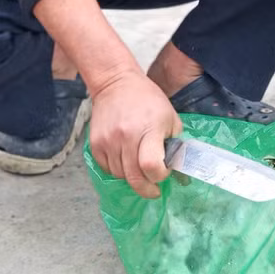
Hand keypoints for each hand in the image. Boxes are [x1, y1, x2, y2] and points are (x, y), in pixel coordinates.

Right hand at [88, 71, 183, 198]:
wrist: (115, 83)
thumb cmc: (147, 99)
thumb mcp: (170, 117)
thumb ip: (176, 144)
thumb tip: (179, 170)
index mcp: (149, 129)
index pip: (151, 166)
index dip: (160, 176)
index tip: (163, 172)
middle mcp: (126, 136)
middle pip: (134, 177)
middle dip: (146, 188)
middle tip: (153, 190)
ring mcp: (108, 141)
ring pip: (120, 176)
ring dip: (131, 177)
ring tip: (138, 168)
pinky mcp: (95, 144)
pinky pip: (107, 169)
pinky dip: (117, 170)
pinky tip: (125, 161)